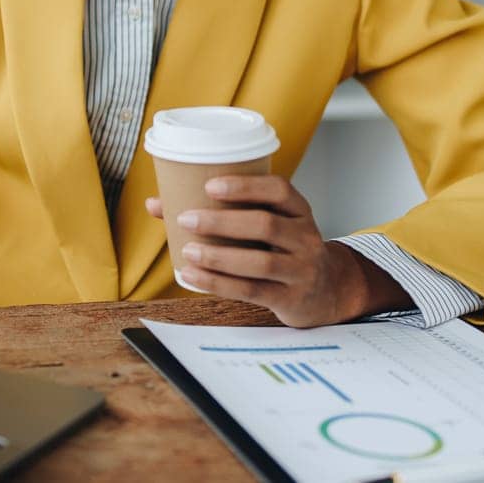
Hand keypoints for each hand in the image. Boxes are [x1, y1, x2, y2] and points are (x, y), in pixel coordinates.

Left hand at [145, 175, 409, 328]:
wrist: (327, 291)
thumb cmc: (283, 249)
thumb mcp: (267, 225)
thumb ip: (221, 211)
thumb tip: (156, 203)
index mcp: (299, 211)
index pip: (279, 190)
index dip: (245, 186)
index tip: (209, 185)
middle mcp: (306, 238)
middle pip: (265, 225)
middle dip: (222, 221)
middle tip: (186, 218)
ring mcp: (302, 270)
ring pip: (259, 262)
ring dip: (219, 256)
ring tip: (188, 251)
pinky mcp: (291, 298)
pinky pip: (252, 290)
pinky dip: (219, 283)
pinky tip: (193, 276)